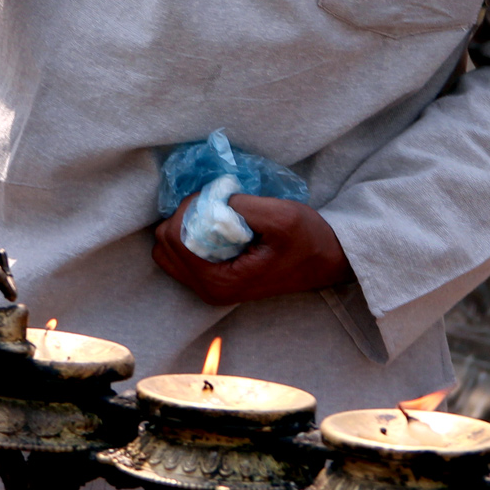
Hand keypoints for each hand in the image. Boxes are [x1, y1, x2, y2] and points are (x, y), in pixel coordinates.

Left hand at [152, 194, 353, 305]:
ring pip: (168, 250)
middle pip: (164, 246)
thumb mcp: (281, 216)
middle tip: (216, 206)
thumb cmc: (307, 239)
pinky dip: (192, 235)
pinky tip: (219, 227)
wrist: (326, 260)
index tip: (218, 199)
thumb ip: (240, 207)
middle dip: (184, 219)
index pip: (173, 238)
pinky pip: (181, 254)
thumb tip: (208, 200)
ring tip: (218, 216)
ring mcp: (209, 288)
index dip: (189, 209)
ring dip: (187, 226)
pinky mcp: (213, 280)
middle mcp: (208, 290)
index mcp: (220, 281)